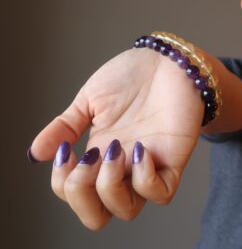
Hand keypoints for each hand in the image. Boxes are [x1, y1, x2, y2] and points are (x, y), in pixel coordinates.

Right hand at [29, 47, 203, 229]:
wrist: (166, 61)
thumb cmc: (129, 77)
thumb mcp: (90, 99)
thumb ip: (65, 126)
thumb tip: (35, 154)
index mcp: (98, 153)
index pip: (74, 192)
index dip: (63, 183)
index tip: (66, 150)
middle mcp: (120, 166)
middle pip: (97, 214)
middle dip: (82, 195)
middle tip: (89, 157)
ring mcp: (147, 166)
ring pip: (127, 210)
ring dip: (110, 187)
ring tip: (115, 149)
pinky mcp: (173, 160)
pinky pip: (162, 193)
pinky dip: (146, 180)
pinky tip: (140, 149)